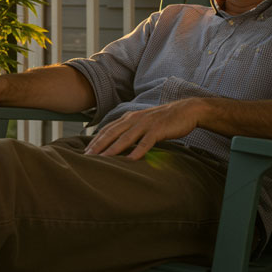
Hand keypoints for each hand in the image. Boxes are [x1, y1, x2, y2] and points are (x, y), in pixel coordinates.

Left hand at [84, 99, 204, 160]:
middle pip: (112, 133)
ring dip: (113, 149)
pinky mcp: (159, 129)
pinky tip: (130, 160)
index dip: (95, 140)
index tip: (84, 151)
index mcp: (129, 117)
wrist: (187, 110)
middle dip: (98, 145)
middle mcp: (134, 119)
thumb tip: (118, 143)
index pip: (107, 129)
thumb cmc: (164, 120)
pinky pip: (146, 142)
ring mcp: (146, 124)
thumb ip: (131, 131)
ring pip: (125, 138)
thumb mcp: (144, 123)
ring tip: (102, 160)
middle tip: (86, 157)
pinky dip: (137, 151)